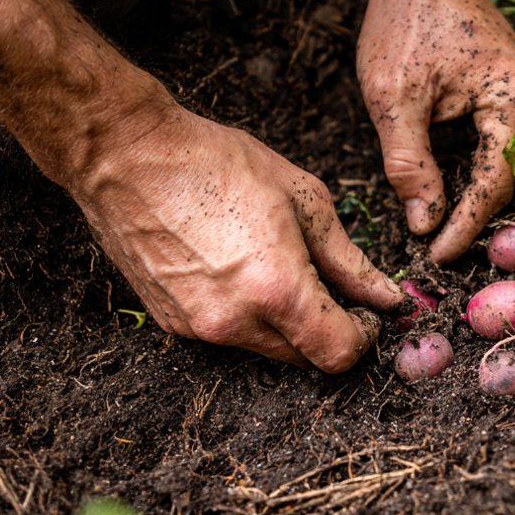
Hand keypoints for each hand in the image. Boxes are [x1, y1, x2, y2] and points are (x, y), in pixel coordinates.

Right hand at [70, 105, 404, 370]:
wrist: (127, 156)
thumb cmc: (217, 163)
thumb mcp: (304, 200)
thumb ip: (349, 260)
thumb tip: (386, 297)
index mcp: (276, 290)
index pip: (336, 354)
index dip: (362, 338)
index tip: (365, 313)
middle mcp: (235, 321)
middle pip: (303, 358)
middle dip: (327, 330)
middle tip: (331, 287)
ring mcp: (198, 328)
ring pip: (265, 348)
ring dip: (285, 324)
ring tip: (279, 266)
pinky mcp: (172, 324)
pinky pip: (227, 334)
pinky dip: (246, 315)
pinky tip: (238, 268)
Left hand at [358, 0, 514, 262]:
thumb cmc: (406, 23)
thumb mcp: (393, 98)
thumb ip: (409, 164)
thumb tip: (424, 223)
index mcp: (514, 100)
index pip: (497, 185)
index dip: (467, 228)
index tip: (437, 256)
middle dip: (496, 224)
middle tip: (454, 251)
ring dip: (504, 202)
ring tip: (463, 230)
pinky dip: (505, 175)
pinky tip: (471, 191)